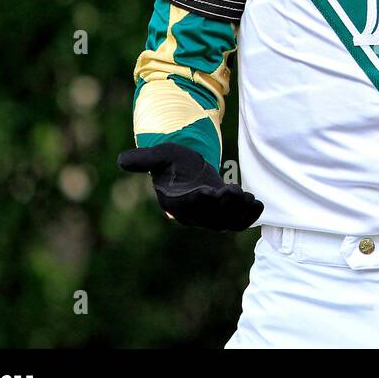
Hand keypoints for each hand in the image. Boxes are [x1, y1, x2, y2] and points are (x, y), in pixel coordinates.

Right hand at [117, 142, 262, 230]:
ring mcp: (209, 216)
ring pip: (225, 222)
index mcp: (174, 201)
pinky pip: (237, 222)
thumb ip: (144, 159)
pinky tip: (257, 204)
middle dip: (224, 206)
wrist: (188, 167)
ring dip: (239, 212)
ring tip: (249, 197)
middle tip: (234, 190)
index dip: (199, 201)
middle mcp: (192, 214)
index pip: (186, 205)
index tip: (210, 192)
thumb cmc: (172, 160)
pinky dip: (248, 217)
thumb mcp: (160, 155)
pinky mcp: (223, 214)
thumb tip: (121, 160)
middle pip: (209, 216)